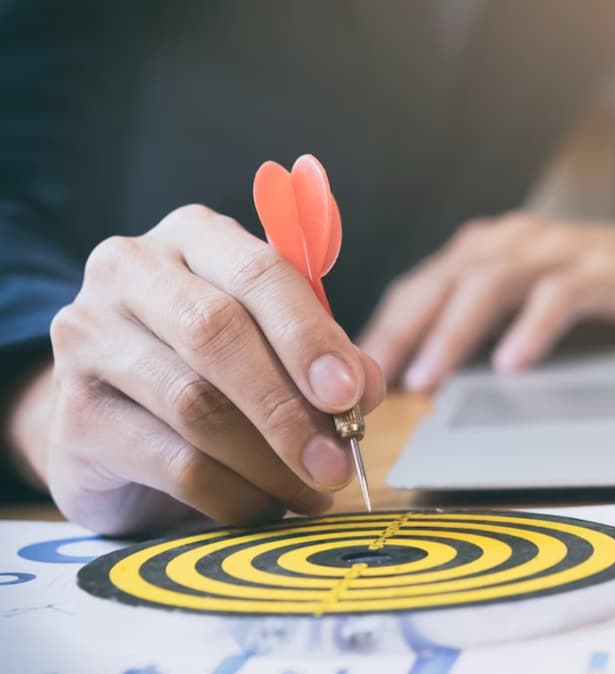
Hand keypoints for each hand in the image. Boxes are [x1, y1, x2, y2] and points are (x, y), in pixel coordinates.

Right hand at [17, 205, 384, 534]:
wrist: (114, 418)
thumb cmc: (212, 366)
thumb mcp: (273, 344)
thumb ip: (322, 356)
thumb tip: (366, 388)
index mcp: (192, 236)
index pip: (257, 271)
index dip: (308, 335)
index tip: (349, 393)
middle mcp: (128, 272)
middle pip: (216, 334)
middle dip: (288, 406)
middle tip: (336, 460)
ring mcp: (88, 340)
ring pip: (195, 405)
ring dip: (269, 461)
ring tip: (313, 490)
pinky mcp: (74, 418)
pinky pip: (172, 463)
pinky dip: (233, 494)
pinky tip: (265, 506)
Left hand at [360, 212, 614, 390]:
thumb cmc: (592, 287)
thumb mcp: (524, 300)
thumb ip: (477, 322)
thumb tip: (418, 372)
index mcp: (486, 250)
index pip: (420, 286)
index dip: (384, 327)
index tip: (350, 372)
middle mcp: (513, 242)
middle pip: (443, 280)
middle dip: (403, 330)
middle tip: (371, 378)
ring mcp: (557, 252)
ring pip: (491, 284)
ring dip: (453, 332)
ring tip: (428, 378)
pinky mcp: (601, 269)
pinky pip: (559, 296)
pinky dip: (531, 328)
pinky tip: (512, 363)